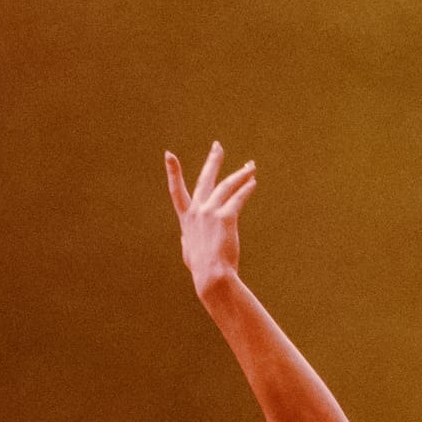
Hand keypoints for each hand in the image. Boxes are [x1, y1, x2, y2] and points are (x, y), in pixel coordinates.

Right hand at [164, 141, 256, 295]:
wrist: (211, 276)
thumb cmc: (201, 270)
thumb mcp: (189, 253)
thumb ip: (188, 240)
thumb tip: (186, 239)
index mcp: (187, 219)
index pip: (176, 191)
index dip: (173, 172)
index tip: (169, 155)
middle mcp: (197, 211)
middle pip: (206, 179)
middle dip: (212, 160)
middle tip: (218, 146)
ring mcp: (210, 212)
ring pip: (227, 185)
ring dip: (240, 174)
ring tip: (250, 166)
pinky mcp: (226, 217)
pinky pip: (238, 197)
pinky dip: (246, 188)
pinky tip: (253, 182)